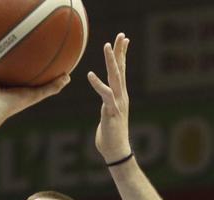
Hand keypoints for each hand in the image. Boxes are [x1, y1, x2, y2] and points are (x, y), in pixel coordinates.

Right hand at [0, 56, 69, 116]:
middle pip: (5, 68)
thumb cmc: (15, 102)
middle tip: (12, 46)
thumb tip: (68, 76)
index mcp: (15, 88)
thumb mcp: (37, 94)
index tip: (32, 55)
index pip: (22, 74)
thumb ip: (52, 87)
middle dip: (7, 59)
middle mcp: (2, 84)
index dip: (26, 65)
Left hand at [88, 34, 131, 163]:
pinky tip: (90, 74)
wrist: (116, 151)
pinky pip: (105, 94)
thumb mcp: (108, 114)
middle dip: (121, 51)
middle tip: (121, 34)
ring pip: (115, 77)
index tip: (123, 39)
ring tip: (107, 46)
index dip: (122, 54)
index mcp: (120, 95)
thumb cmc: (110, 135)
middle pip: (121, 69)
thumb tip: (104, 101)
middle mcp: (121, 96)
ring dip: (111, 61)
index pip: (121, 70)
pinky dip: (97, 84)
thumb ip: (107, 104)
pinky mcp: (112, 111)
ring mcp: (118, 103)